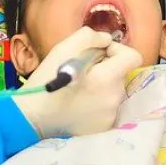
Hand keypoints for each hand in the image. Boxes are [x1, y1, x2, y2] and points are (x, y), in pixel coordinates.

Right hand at [12, 27, 142, 137]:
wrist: (32, 116)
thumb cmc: (47, 80)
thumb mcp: (63, 48)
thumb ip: (89, 37)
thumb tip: (106, 40)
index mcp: (107, 78)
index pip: (133, 57)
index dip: (117, 49)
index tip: (98, 53)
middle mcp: (114, 98)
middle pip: (121, 73)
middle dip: (105, 67)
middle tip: (81, 70)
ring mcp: (110, 115)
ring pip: (114, 89)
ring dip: (101, 84)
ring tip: (78, 87)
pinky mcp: (103, 127)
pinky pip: (108, 106)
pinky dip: (97, 101)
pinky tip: (78, 101)